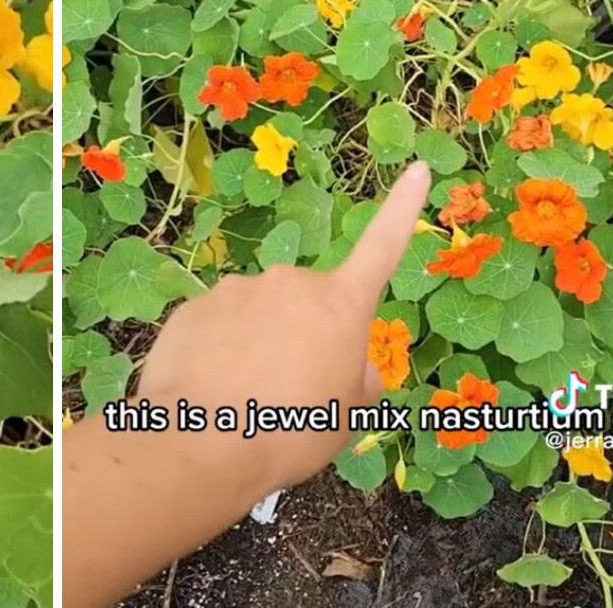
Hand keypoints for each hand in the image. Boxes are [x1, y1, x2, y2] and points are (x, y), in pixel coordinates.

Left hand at [63, 164, 432, 606]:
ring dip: (258, 347)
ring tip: (246, 400)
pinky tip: (211, 394)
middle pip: (308, 306)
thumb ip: (359, 381)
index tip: (419, 168)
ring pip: (259, 317)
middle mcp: (291, 283)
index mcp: (341, 305)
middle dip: (304, 338)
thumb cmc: (290, 431)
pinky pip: (216, 330)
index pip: (382, 247)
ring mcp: (238, 290)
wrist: (200, 444)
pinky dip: (218, 355)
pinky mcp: (192, 309)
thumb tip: (352, 366)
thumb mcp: (347, 416)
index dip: (403, 208)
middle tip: (291, 392)